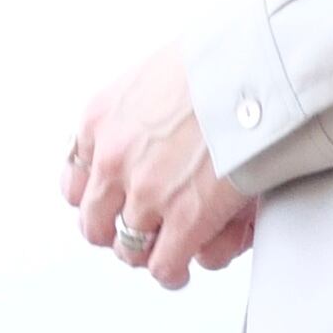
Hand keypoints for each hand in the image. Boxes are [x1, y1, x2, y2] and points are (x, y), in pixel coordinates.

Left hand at [65, 46, 258, 290]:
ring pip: (127, 248)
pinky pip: (164, 266)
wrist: (256, 68)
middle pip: (94, 221)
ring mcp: (147, 193)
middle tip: (138, 234)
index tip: (111, 204)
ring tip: (163, 255)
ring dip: (146, 254)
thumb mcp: (156, 72)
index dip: (97, 197)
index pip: (76, 178)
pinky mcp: (186, 219)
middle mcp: (114, 158)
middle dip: (116, 231)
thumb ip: (141, 108)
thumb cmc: (222, 60)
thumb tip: (156, 119)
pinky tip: (182, 269)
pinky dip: (171, 272)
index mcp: (100, 119)